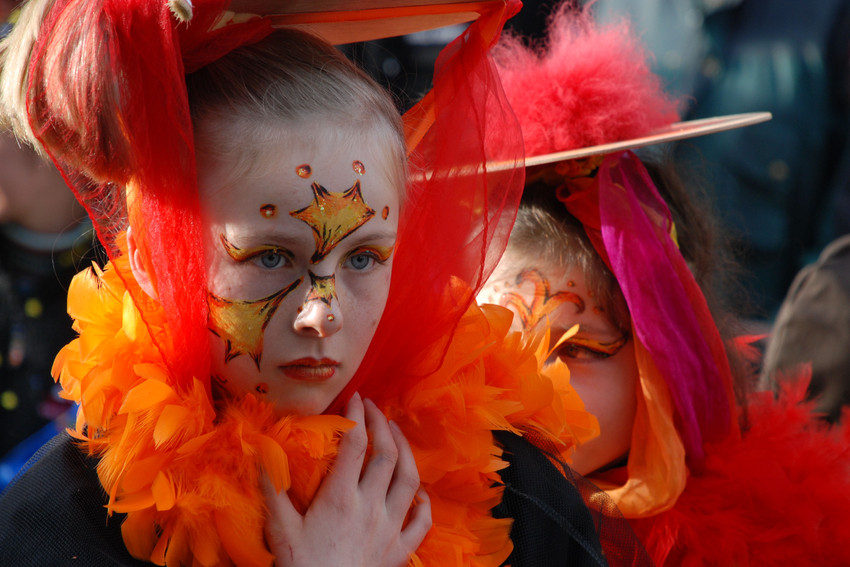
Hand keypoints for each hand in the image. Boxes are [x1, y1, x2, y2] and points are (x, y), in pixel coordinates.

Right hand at [264, 392, 431, 566]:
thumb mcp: (280, 530)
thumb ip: (273, 489)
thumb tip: (263, 451)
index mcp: (341, 497)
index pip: (357, 444)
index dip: (357, 416)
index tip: (354, 398)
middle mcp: (372, 507)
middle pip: (387, 454)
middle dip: (383, 424)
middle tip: (375, 408)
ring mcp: (391, 527)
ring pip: (410, 479)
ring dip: (407, 451)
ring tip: (398, 433)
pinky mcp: (401, 549)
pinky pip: (422, 521)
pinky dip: (424, 503)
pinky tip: (418, 492)